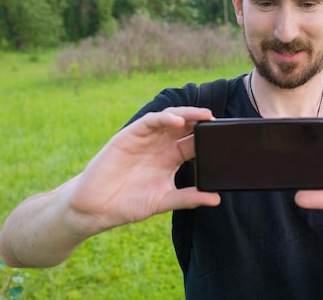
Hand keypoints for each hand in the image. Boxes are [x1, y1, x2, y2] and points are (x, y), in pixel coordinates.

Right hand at [67, 107, 220, 237]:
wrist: (96, 208)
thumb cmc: (129, 203)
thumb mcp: (164, 201)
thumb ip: (189, 198)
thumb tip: (216, 199)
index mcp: (170, 158)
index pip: (194, 143)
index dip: (209, 138)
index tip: (226, 138)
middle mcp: (160, 145)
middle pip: (185, 127)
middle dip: (202, 122)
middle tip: (219, 122)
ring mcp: (146, 139)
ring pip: (170, 119)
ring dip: (188, 115)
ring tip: (204, 115)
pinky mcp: (130, 135)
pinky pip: (150, 122)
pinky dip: (164, 118)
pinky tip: (177, 121)